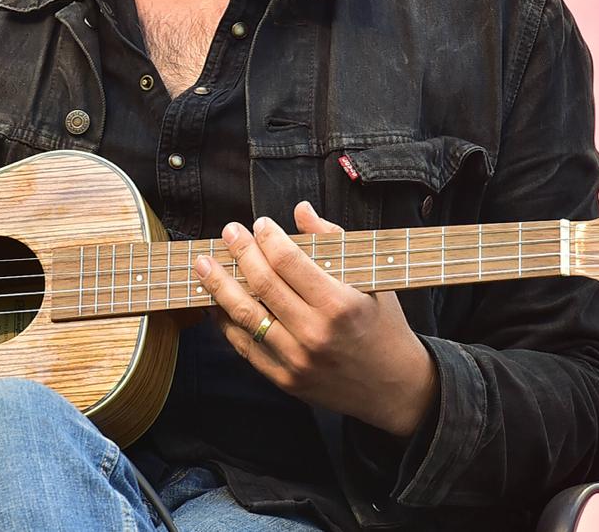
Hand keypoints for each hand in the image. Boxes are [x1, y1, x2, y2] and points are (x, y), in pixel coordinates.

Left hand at [195, 201, 438, 436]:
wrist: (394, 387)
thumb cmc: (383, 326)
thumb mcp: (371, 280)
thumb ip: (332, 242)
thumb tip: (301, 210)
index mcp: (339, 304)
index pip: (289, 262)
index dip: (268, 238)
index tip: (258, 224)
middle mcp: (315, 333)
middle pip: (263, 284)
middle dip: (240, 253)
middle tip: (227, 232)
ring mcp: (297, 360)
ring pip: (245, 316)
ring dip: (219, 286)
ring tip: (204, 264)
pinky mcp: (285, 380)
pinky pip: (245, 347)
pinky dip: (226, 322)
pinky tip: (216, 302)